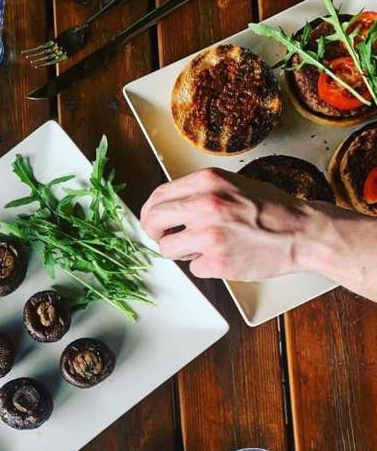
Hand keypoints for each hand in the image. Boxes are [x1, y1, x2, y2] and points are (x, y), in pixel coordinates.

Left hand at [140, 168, 307, 280]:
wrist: (301, 232)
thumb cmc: (271, 210)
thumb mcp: (232, 185)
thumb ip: (200, 192)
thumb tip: (170, 206)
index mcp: (207, 181)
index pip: (158, 196)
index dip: (151, 212)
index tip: (152, 220)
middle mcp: (204, 205)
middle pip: (153, 221)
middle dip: (154, 232)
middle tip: (163, 238)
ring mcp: (208, 235)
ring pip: (167, 249)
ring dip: (180, 252)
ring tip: (203, 248)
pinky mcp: (216, 261)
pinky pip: (193, 268)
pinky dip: (205, 266)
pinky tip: (225, 257)